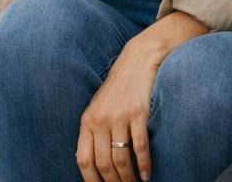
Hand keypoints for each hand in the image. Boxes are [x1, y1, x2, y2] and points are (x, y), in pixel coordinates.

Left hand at [77, 39, 156, 181]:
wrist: (137, 62)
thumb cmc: (117, 89)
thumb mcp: (98, 108)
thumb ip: (92, 133)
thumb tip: (88, 164)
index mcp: (87, 121)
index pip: (84, 160)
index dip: (91, 181)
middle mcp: (100, 120)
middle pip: (104, 164)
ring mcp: (119, 117)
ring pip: (121, 159)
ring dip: (129, 178)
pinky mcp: (137, 114)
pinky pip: (140, 147)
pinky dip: (144, 165)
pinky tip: (147, 175)